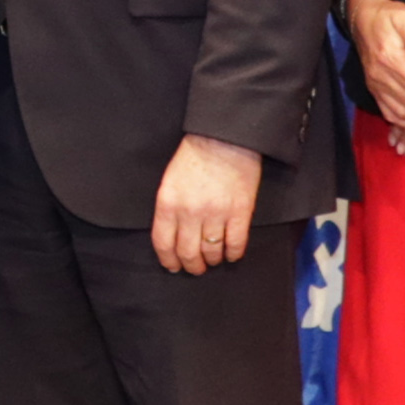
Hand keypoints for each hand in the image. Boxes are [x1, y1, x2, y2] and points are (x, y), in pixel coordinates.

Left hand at [150, 134, 263, 275]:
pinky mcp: (240, 211)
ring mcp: (216, 213)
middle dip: (192, 266)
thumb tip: (172, 236)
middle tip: (196, 268)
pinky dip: (233, 254)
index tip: (173, 266)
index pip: (164, 243)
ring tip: (214, 259)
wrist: (225, 137)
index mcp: (168, 203)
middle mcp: (190, 212)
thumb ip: (169, 209)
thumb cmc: (195, 156)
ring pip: (212, 252)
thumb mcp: (170, 181)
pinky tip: (232, 254)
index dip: (169, 260)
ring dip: (212, 260)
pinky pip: (236, 243)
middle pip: (188, 253)